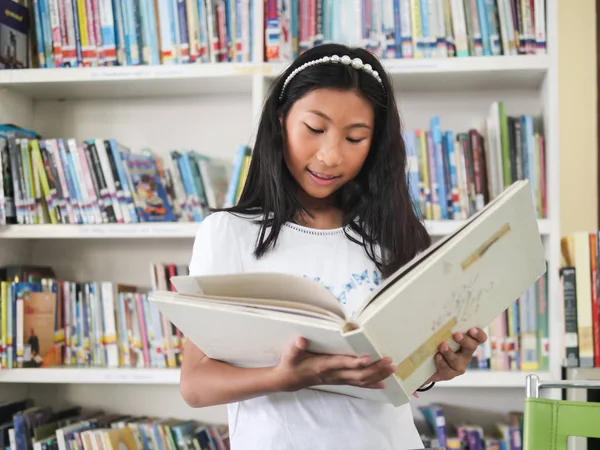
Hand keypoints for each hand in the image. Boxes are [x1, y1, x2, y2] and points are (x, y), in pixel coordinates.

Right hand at [273, 337, 395, 391]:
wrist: (290, 380)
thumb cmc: (291, 363)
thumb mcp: (290, 354)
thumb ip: (296, 347)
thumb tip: (301, 340)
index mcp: (323, 366)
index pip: (341, 364)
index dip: (355, 363)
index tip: (368, 358)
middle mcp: (333, 375)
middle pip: (358, 375)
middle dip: (375, 369)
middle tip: (390, 361)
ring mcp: (338, 379)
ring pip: (361, 381)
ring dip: (378, 375)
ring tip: (392, 369)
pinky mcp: (340, 381)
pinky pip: (358, 385)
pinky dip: (372, 384)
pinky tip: (384, 383)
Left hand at [427, 327, 487, 383]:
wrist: (425, 364)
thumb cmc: (434, 344)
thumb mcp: (440, 334)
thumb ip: (445, 327)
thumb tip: (439, 313)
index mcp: (467, 342)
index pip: (480, 338)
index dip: (479, 334)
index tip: (471, 329)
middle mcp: (465, 354)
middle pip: (472, 347)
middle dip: (465, 340)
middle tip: (456, 335)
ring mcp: (458, 365)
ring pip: (458, 360)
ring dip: (449, 353)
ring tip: (442, 346)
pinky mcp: (449, 374)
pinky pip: (448, 370)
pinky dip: (442, 362)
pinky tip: (437, 356)